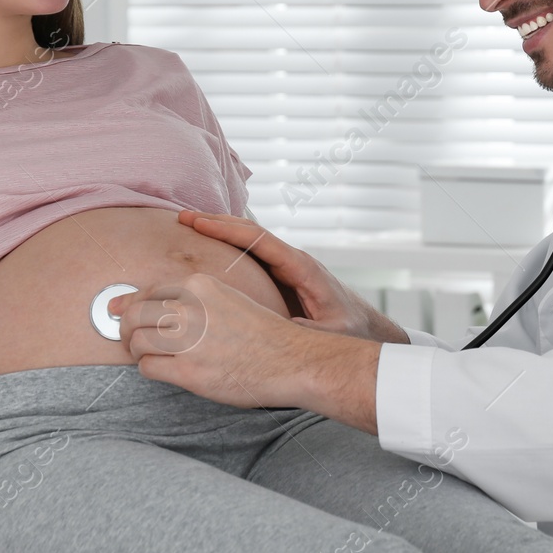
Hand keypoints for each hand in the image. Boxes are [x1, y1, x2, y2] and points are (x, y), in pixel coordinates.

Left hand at [109, 272, 315, 408]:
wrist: (289, 359)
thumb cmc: (260, 333)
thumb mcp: (226, 298)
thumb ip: (190, 299)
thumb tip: (145, 304)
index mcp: (199, 285)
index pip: (147, 292)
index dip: (130, 305)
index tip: (120, 313)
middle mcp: (189, 307)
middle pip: (133, 315)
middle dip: (126, 329)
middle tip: (130, 339)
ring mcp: (187, 340)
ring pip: (135, 341)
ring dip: (136, 351)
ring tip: (147, 356)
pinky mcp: (187, 370)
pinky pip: (147, 367)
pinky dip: (148, 369)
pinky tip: (163, 369)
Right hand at [175, 210, 408, 343]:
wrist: (370, 330)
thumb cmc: (352, 331)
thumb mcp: (329, 335)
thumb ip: (303, 331)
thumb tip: (273, 330)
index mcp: (302, 268)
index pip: (259, 240)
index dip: (228, 230)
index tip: (199, 222)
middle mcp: (293, 261)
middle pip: (250, 232)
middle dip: (217, 223)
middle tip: (182, 217)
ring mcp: (288, 268)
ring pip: (250, 242)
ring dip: (221, 232)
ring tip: (188, 226)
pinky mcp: (285, 279)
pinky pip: (253, 257)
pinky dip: (230, 248)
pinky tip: (208, 250)